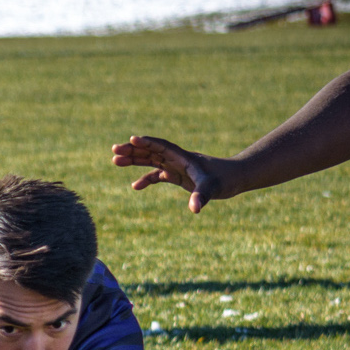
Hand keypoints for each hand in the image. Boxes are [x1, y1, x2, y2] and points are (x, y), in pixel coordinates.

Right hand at [110, 134, 230, 213]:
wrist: (235, 179)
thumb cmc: (226, 180)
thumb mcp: (213, 188)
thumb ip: (202, 196)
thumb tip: (194, 209)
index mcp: (184, 157)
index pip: (162, 147)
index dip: (147, 143)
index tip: (132, 140)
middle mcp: (178, 159)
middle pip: (152, 151)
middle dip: (133, 150)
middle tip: (114, 151)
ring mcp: (177, 167)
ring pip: (151, 160)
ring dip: (135, 160)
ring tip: (115, 160)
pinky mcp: (178, 176)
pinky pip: (158, 175)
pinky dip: (146, 179)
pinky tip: (135, 187)